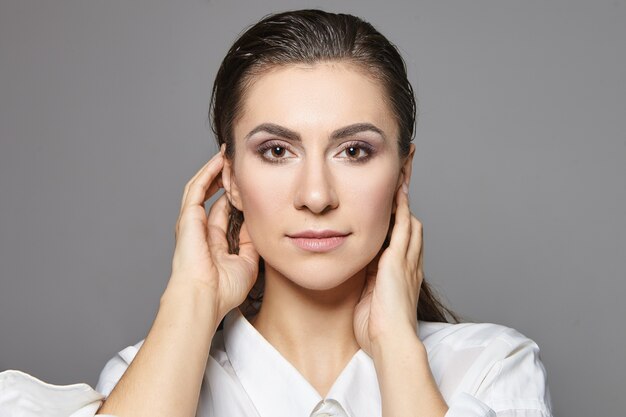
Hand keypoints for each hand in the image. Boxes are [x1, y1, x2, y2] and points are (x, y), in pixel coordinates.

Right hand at [167, 152, 258, 321]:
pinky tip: (218, 161)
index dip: (235, 198)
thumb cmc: (223, 290)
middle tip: (238, 163)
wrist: (204, 298)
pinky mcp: (187, 218)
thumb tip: (258, 225)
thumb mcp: (247, 263)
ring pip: (203, 189)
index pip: (224, 213)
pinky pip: (197, 189)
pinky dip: (207, 173)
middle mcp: (200, 231)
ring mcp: (192, 223)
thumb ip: (251, 243)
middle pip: (213, 197)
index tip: (249, 185)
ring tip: (228, 155)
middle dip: (226, 180)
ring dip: (216, 171)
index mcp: (213, 243)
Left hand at [353, 183, 423, 355]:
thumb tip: (356, 270)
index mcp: (402, 275)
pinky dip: (401, 208)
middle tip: (400, 184)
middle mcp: (409, 265)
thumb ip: (367, 282)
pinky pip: (404, 227)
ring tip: (401, 180)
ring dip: (405, 201)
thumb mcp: (369, 299)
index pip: (402, 242)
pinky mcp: (398, 261)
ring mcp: (406, 262)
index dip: (399, 224)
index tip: (393, 208)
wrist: (390, 342)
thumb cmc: (377, 330)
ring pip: (410, 223)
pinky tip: (397, 192)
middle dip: (406, 206)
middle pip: (411, 227)